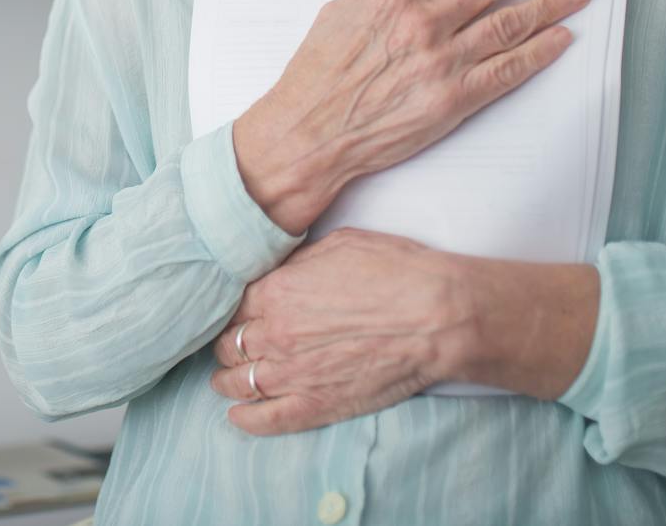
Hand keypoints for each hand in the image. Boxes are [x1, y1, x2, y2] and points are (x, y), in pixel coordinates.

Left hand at [207, 229, 464, 434]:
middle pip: (230, 344)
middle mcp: (274, 333)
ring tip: (228, 380)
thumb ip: (298, 262)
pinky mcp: (316, 406)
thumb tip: (280, 270)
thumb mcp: (338, 245)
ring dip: (229, 381)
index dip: (234, 310)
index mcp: (276, 291)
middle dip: (230, 344)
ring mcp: (292, 374)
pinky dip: (245, 419)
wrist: (437, 317)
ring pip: (238, 382)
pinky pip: (264, 420)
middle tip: (233, 346)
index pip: (232, 305)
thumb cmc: (396, 272)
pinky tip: (237, 416)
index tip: (238, 315)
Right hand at [233, 0, 589, 232]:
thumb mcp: (340, 12)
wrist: (312, 133)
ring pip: (511, 22)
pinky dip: (539, 52)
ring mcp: (445, 60)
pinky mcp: (456, 98)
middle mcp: (425, 22)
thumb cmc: (317, 77)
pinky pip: (508, 69)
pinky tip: (559, 38)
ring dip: (550, 2)